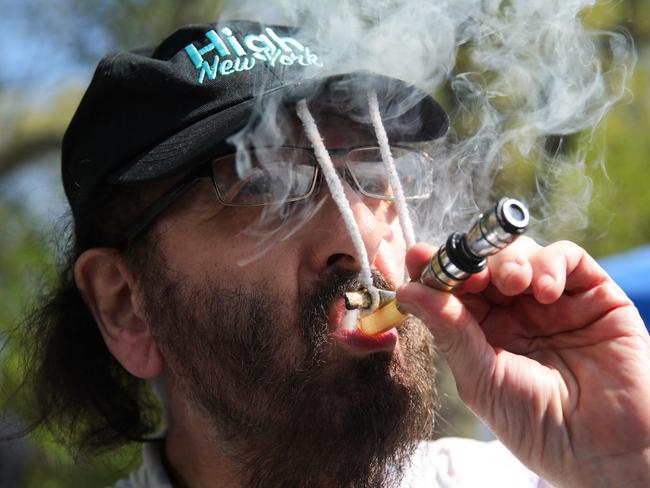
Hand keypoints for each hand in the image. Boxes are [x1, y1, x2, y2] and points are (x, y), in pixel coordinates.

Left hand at [397, 237, 649, 486]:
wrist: (606, 449)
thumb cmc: (538, 424)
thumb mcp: (482, 378)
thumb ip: (450, 331)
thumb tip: (405, 292)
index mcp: (482, 333)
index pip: (453, 290)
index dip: (435, 271)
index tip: (418, 258)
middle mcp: (515, 313)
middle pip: (484, 265)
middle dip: (471, 261)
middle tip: (467, 270)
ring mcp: (552, 301)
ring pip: (521, 254)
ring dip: (509, 259)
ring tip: (511, 282)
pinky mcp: (592, 294)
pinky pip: (567, 258)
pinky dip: (550, 263)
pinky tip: (545, 291)